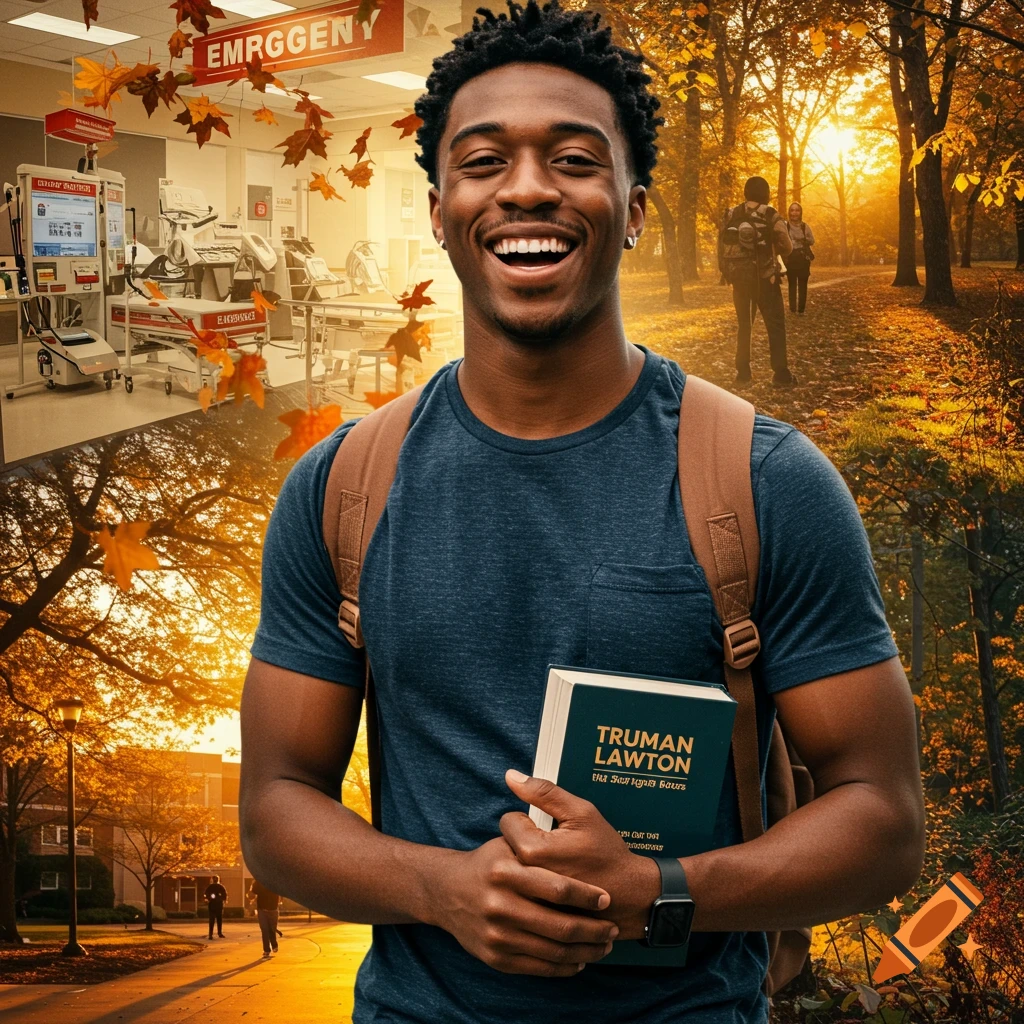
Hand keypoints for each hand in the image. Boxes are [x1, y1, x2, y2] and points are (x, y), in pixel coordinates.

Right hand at [427, 835, 618, 976]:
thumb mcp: (506, 840)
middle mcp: (499, 905)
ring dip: (586, 951)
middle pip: (560, 925)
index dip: (586, 896)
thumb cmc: (488, 862)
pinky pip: (540, 968)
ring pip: (554, 951)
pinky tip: (580, 958)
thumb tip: (566, 821)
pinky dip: (565, 966)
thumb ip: (534, 832)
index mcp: (506, 871)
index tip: (606, 898)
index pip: (557, 888)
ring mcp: (497, 935)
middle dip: (594, 930)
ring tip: (604, 944)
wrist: (447, 892)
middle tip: (612, 928)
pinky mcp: (496, 957)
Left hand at [500, 770, 660, 940]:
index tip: (548, 829)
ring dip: (525, 863)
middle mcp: (525, 878)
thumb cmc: (606, 852)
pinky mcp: (533, 913)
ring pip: (511, 867)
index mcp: (532, 850)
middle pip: (506, 845)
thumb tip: (511, 776)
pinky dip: (531, 884)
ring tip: (553, 865)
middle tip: (552, 847)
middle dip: (525, 840)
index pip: (508, 821)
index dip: (529, 819)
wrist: (627, 895)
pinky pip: (520, 889)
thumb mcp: (581, 813)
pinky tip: (551, 883)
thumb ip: (544, 792)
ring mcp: (528, 899)